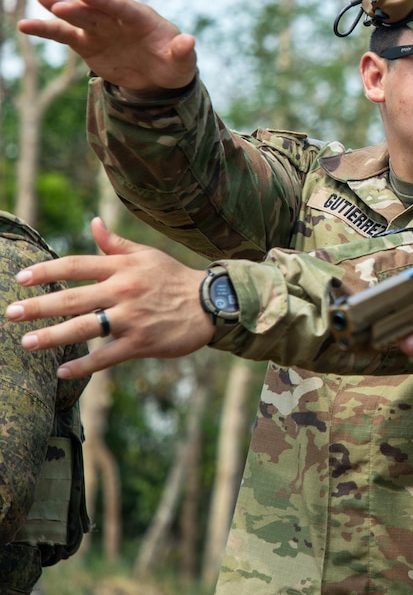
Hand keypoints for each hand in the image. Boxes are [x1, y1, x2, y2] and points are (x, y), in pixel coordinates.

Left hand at [5, 217, 212, 378]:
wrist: (211, 305)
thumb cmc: (174, 278)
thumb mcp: (147, 255)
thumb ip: (115, 244)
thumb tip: (93, 223)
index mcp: (122, 268)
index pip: (76, 266)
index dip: (46, 271)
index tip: (20, 278)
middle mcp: (124, 291)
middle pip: (73, 298)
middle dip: (39, 306)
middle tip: (11, 313)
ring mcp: (132, 318)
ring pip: (85, 328)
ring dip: (53, 336)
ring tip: (28, 342)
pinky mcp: (142, 342)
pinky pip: (106, 356)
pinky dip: (84, 366)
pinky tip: (62, 371)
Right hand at [17, 0, 196, 93]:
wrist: (159, 77)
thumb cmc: (174, 64)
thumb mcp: (183, 61)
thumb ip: (183, 51)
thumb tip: (190, 41)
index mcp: (141, 18)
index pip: (122, 7)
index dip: (105, 0)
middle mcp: (117, 19)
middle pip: (96, 10)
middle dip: (79, 7)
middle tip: (59, 4)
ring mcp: (100, 30)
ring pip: (77, 18)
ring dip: (60, 10)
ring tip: (41, 0)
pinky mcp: (87, 43)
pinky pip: (64, 36)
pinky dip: (46, 31)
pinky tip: (25, 26)